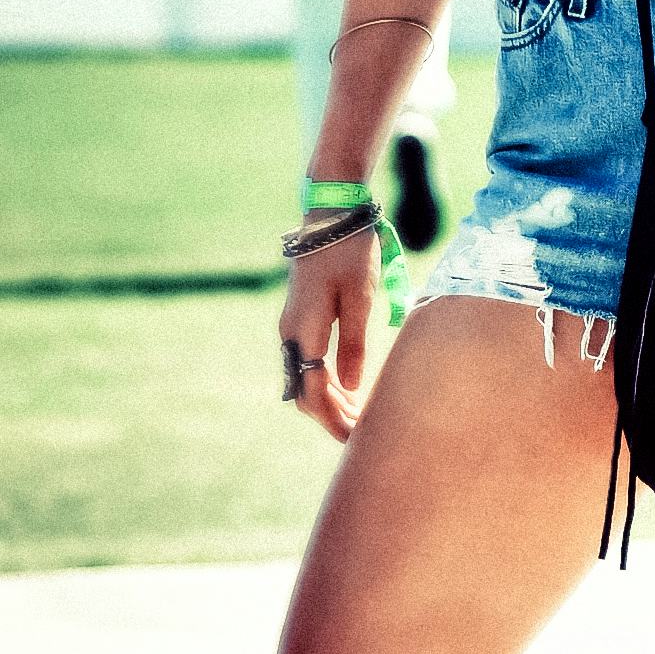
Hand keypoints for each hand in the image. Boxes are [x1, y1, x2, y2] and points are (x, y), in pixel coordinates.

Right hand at [278, 233, 377, 442]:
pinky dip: (327, 380)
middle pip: (305, 391)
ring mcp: (294, 325)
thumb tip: (351, 387)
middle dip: (331, 416)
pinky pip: (309, 361)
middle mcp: (292, 333)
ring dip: (330, 400)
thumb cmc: (350, 251)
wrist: (331, 214)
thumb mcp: (359, 298)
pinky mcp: (302, 317)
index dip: (333, 420)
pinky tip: (350, 388)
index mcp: (304, 331)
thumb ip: (353, 344)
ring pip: (306, 377)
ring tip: (360, 415)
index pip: (313, 392)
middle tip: (362, 434)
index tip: (355, 439)